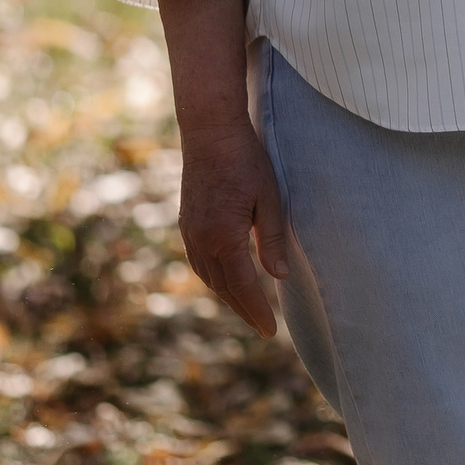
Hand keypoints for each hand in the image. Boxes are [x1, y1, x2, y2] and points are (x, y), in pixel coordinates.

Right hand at [178, 119, 289, 336]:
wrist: (210, 133)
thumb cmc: (246, 161)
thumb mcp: (270, 198)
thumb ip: (272, 240)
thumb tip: (279, 277)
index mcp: (223, 237)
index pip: (243, 286)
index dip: (257, 311)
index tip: (270, 331)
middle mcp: (201, 240)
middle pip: (223, 287)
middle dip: (243, 309)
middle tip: (262, 328)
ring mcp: (189, 232)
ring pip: (207, 277)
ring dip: (227, 295)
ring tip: (248, 309)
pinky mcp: (186, 223)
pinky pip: (199, 262)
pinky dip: (214, 278)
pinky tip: (226, 280)